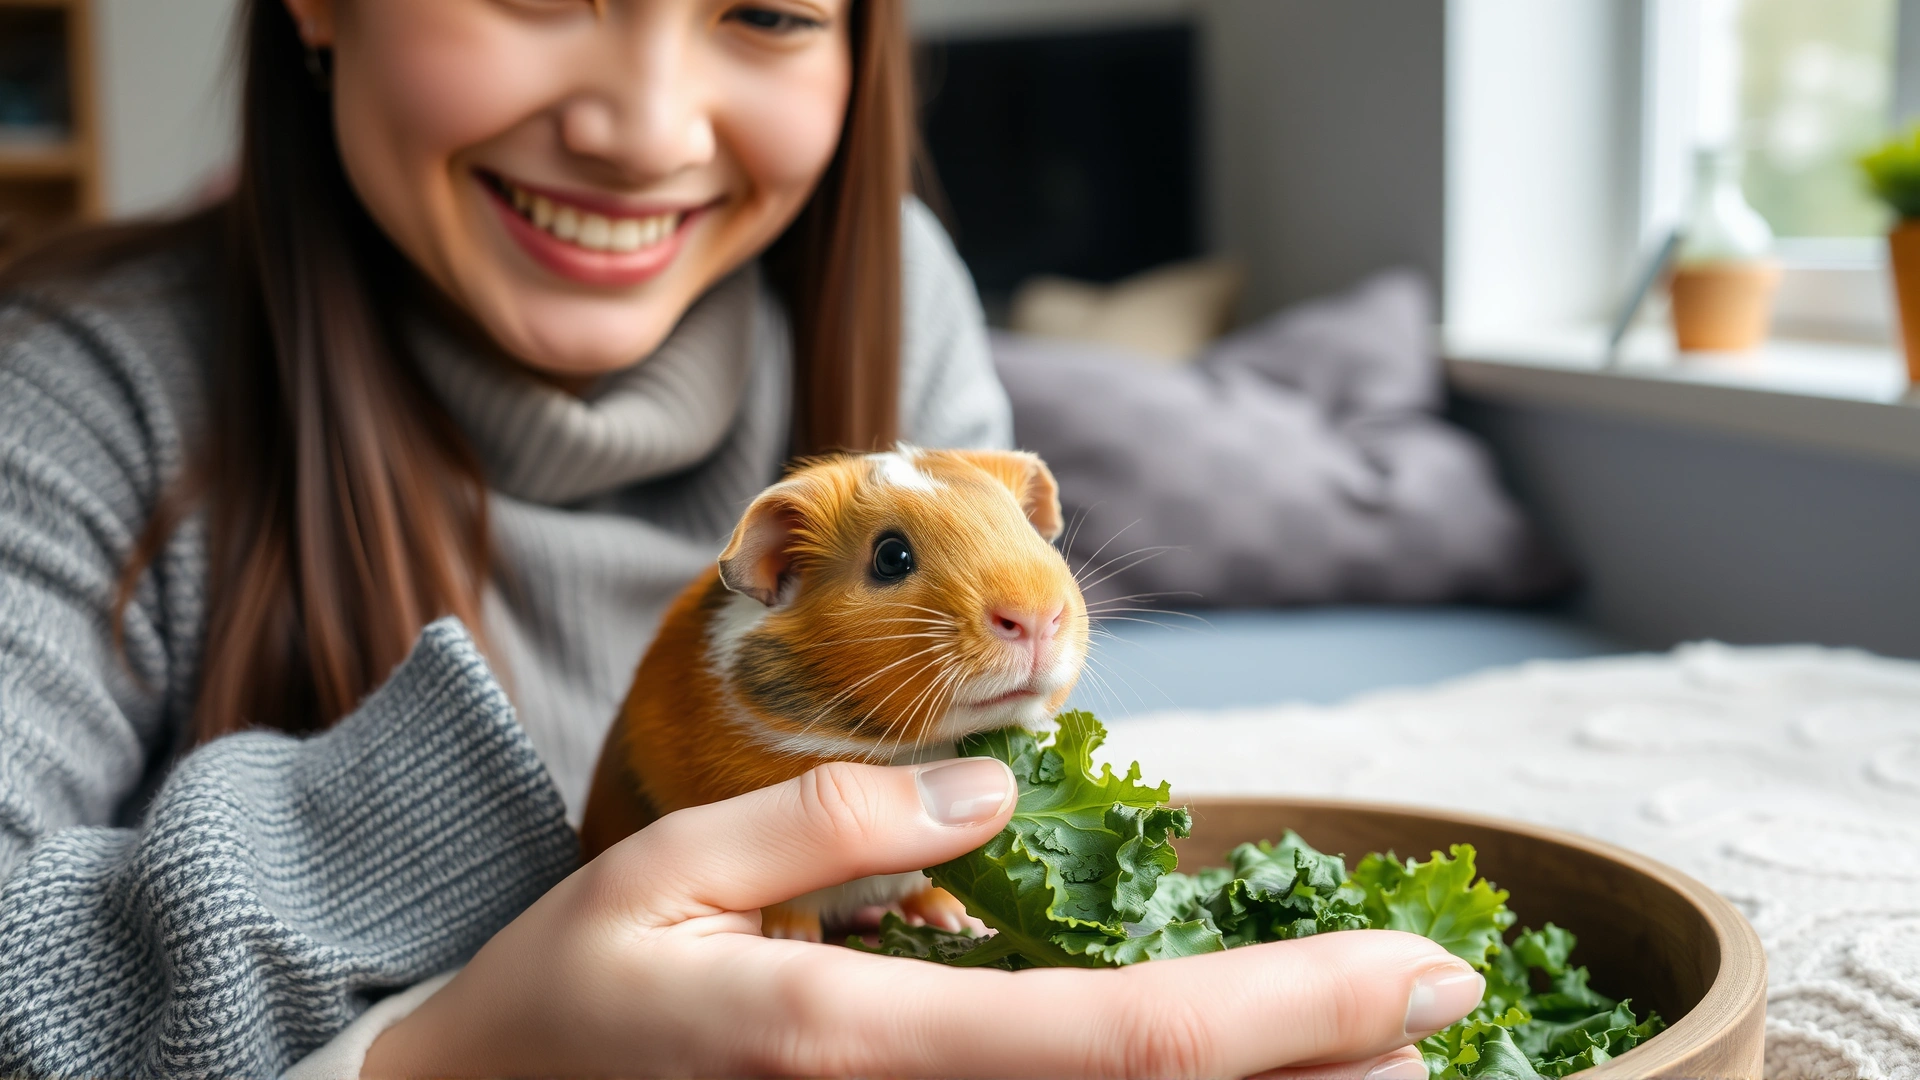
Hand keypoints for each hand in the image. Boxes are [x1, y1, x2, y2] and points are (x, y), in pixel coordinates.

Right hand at [363, 758, 1480, 1077]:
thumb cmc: (558, 1007)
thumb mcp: (660, 875)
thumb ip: (827, 826)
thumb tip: (996, 795)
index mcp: (851, 1045)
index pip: (1126, 1044)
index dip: (1294, 1015)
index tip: (1424, 975)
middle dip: (1324, 1077)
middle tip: (1439, 1015)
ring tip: (1378, 1051)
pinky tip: (1214, 1062)